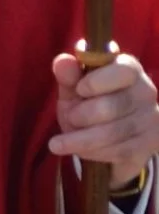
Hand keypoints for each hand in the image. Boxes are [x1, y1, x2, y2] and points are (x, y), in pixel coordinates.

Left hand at [49, 52, 158, 188]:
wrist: (102, 137)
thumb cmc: (86, 102)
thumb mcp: (73, 88)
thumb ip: (68, 75)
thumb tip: (62, 61)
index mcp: (129, 68)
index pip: (124, 71)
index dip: (97, 81)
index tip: (78, 90)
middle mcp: (145, 92)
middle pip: (115, 106)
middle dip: (83, 115)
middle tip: (69, 117)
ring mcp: (151, 119)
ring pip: (115, 132)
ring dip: (83, 137)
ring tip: (64, 138)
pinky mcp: (151, 145)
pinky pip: (119, 151)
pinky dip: (91, 152)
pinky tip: (76, 150)